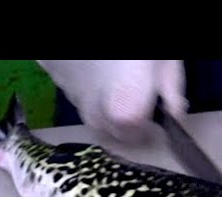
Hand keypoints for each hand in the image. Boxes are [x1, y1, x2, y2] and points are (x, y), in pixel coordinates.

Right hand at [37, 60, 186, 141]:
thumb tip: (173, 115)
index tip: (152, 115)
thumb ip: (171, 90)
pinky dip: (81, 76)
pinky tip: (92, 58)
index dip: (144, 128)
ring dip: (100, 98)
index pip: (132, 137)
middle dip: (121, 118)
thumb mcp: (167, 58)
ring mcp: (65, 88)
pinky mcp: (48, 69)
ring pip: (86, 107)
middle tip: (133, 92)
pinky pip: (69, 83)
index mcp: (125, 110)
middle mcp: (91, 109)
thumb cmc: (142, 34)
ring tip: (112, 68)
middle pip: (106, 128)